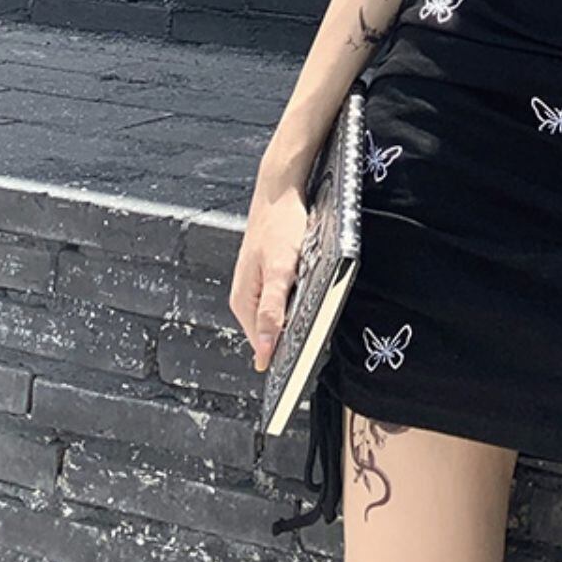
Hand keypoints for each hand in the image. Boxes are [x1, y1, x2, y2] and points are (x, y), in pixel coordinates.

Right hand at [228, 177, 308, 372]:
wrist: (281, 190)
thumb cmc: (280, 225)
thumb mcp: (280, 269)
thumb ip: (273, 310)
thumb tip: (265, 349)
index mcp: (244, 302)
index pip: (262, 346)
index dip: (282, 358)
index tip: (302, 371)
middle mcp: (248, 297)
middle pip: (272, 332)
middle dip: (293, 339)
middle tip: (317, 342)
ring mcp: (259, 285)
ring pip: (280, 315)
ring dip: (297, 319)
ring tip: (317, 317)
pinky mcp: (272, 274)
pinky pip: (286, 298)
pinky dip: (299, 301)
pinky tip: (312, 295)